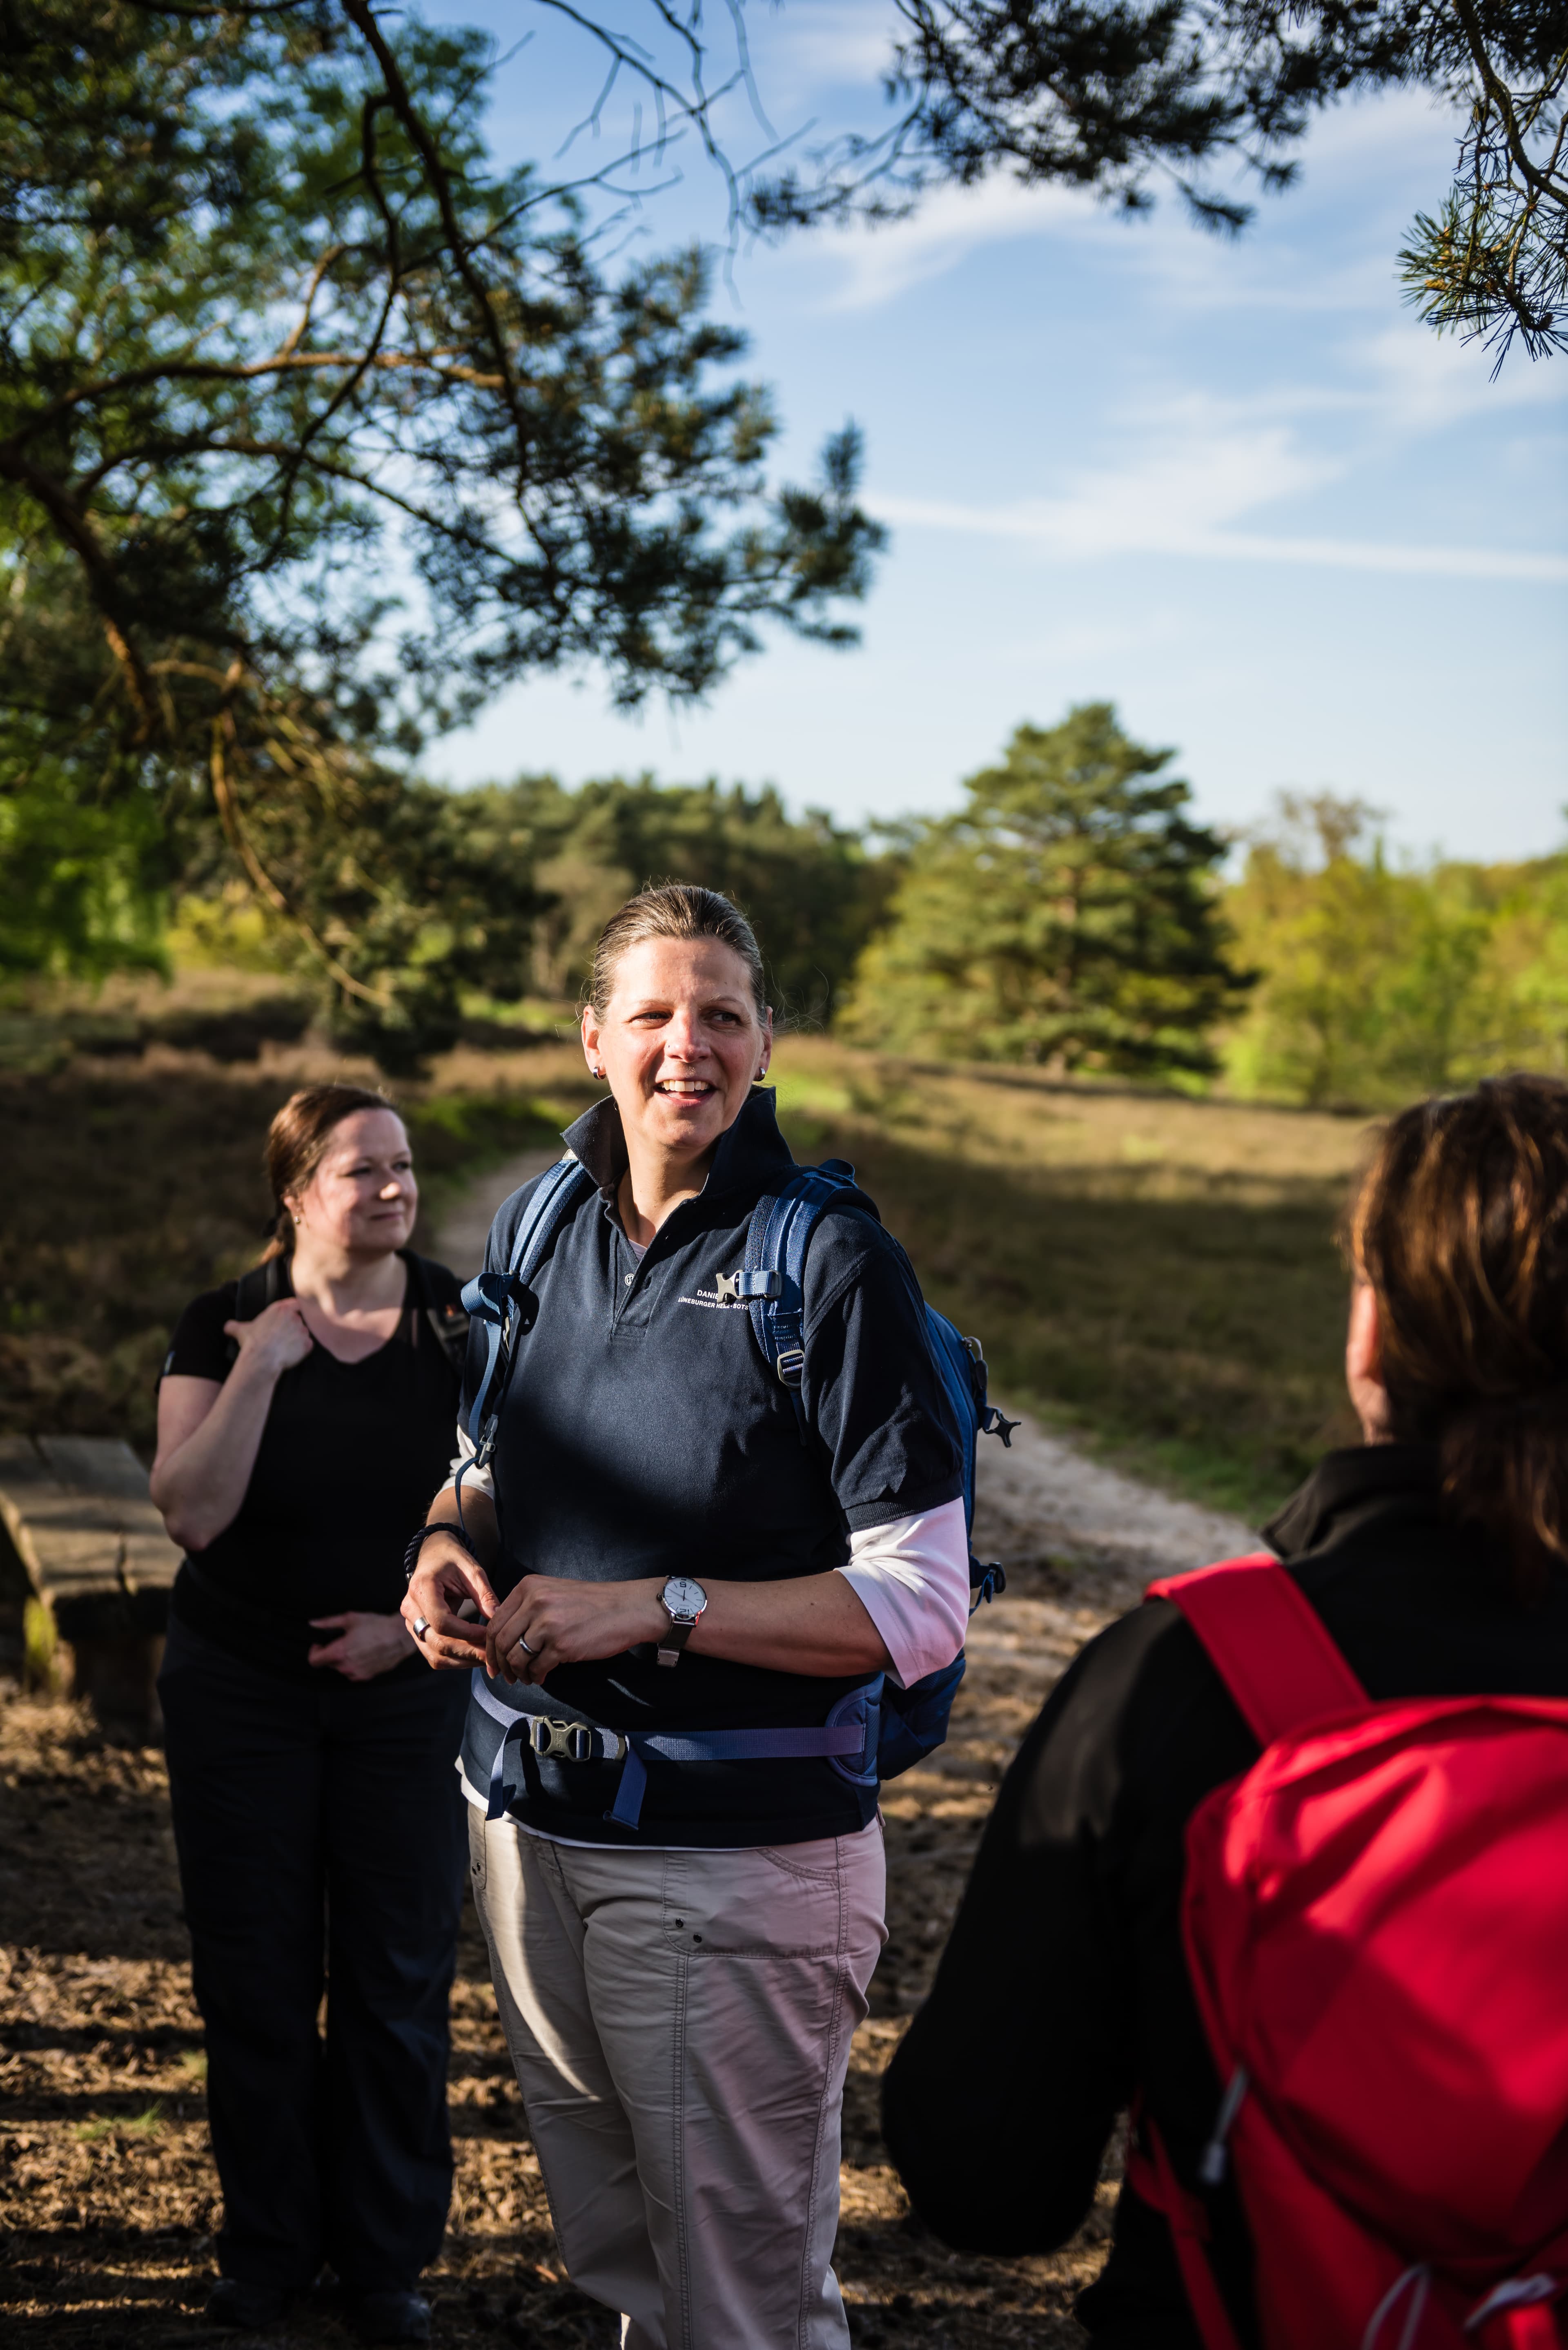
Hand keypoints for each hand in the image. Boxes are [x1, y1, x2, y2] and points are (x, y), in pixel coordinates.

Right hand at [223, 1298, 313, 1378]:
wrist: (261, 1359)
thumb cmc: (252, 1342)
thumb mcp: (241, 1330)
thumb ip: (235, 1325)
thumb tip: (227, 1327)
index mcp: (280, 1309)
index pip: (295, 1304)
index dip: (293, 1311)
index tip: (288, 1319)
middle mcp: (294, 1316)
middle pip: (299, 1319)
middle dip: (294, 1327)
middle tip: (284, 1337)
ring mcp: (302, 1330)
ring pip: (304, 1332)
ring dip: (298, 1338)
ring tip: (286, 1347)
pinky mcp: (307, 1344)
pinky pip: (308, 1345)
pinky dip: (303, 1349)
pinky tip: (293, 1354)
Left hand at [308, 1611, 415, 1680]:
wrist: (399, 1636)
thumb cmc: (375, 1625)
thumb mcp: (350, 1619)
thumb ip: (328, 1622)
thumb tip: (312, 1623)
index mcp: (338, 1652)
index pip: (314, 1661)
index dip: (314, 1651)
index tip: (320, 1644)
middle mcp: (345, 1666)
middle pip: (328, 1664)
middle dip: (330, 1653)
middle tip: (342, 1641)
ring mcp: (356, 1673)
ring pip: (340, 1669)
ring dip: (342, 1660)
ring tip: (354, 1647)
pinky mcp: (366, 1676)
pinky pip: (352, 1673)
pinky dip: (352, 1665)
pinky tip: (362, 1654)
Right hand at [402, 1538, 498, 1669]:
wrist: (434, 1556)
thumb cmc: (453, 1560)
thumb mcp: (473, 1570)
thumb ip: (485, 1594)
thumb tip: (498, 1618)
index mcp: (422, 1588)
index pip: (442, 1621)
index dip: (466, 1633)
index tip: (488, 1634)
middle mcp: (411, 1608)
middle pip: (437, 1642)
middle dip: (468, 1652)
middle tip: (493, 1655)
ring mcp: (410, 1622)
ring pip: (434, 1654)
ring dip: (462, 1661)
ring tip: (486, 1659)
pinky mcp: (416, 1632)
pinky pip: (433, 1654)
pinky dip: (454, 1660)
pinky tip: (474, 1656)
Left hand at [486, 1575, 665, 1686]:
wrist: (627, 1608)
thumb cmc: (594, 1603)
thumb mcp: (554, 1593)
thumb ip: (528, 1607)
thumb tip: (505, 1634)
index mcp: (529, 1587)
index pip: (495, 1620)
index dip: (489, 1645)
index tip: (492, 1660)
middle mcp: (534, 1602)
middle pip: (500, 1640)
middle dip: (499, 1663)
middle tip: (505, 1675)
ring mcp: (547, 1624)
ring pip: (516, 1656)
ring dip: (517, 1673)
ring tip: (525, 1678)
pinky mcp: (561, 1645)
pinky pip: (536, 1667)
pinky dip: (535, 1676)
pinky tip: (541, 1677)